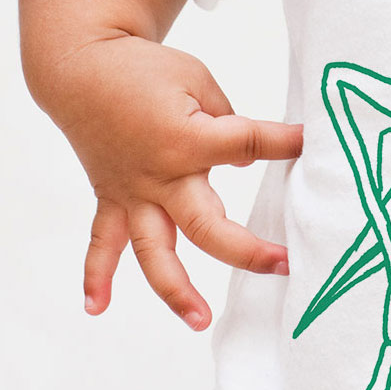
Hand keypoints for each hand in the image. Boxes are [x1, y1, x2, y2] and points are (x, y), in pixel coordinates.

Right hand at [54, 34, 303, 329]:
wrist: (81, 68)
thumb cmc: (145, 70)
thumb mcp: (198, 80)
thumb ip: (227, 123)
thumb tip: (246, 160)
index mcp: (187, 139)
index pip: (250, 146)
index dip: (285, 143)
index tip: (310, 143)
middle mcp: (160, 176)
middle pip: (207, 226)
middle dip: (248, 251)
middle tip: (284, 266)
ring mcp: (133, 193)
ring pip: (154, 250)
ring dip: (176, 290)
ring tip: (201, 320)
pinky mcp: (111, 199)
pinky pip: (102, 243)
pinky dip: (96, 276)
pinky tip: (97, 308)